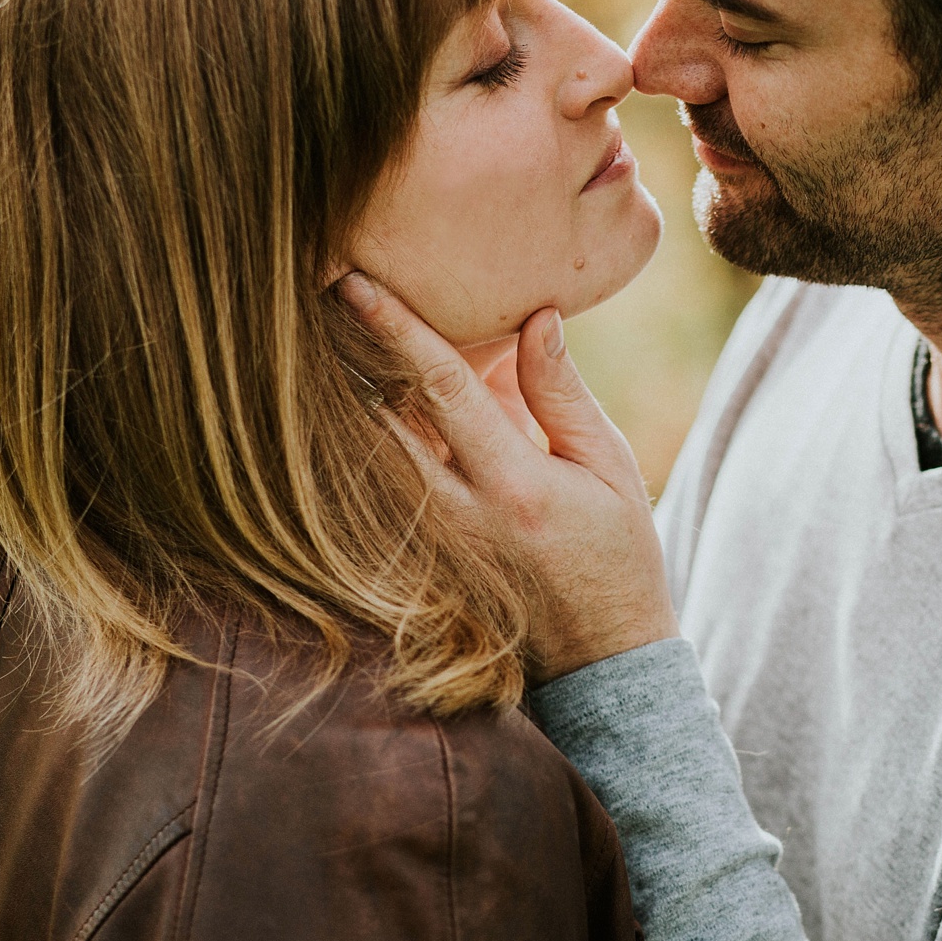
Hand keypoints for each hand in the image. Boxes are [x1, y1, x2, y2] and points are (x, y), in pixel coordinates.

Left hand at [335, 274, 679, 681]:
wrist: (601, 659)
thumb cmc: (618, 554)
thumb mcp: (610, 467)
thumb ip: (562, 394)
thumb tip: (534, 318)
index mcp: (514, 485)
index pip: (442, 389)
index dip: (396, 330)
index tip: (354, 282)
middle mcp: (458, 515)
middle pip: (380, 418)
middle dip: (352, 356)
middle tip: (324, 295)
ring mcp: (431, 542)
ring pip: (373, 452)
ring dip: (358, 395)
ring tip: (334, 336)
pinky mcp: (422, 557)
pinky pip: (385, 484)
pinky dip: (380, 437)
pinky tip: (374, 401)